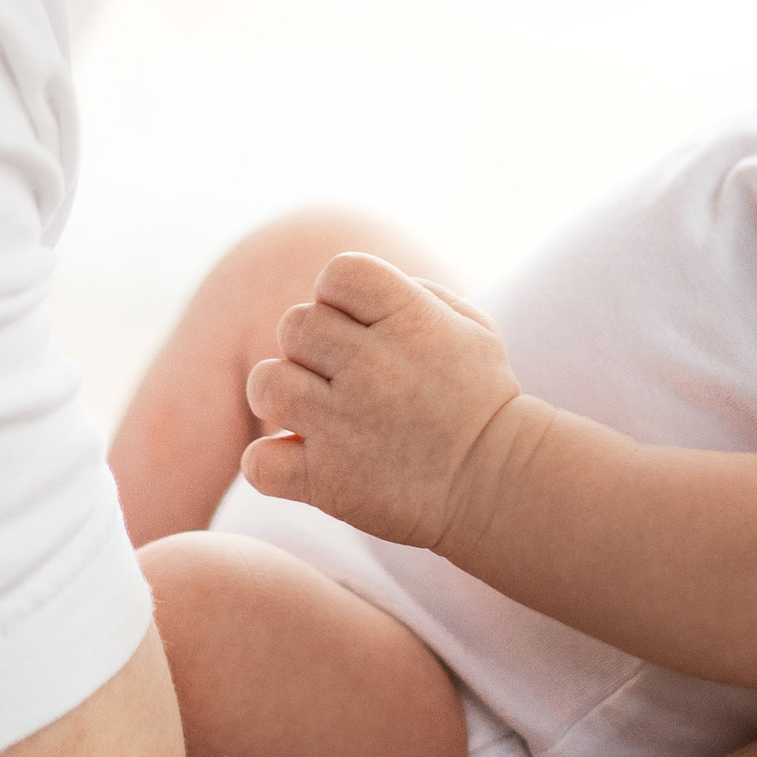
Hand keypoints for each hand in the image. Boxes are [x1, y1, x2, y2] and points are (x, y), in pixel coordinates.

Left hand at [240, 253, 524, 556]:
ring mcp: (344, 424)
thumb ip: (414, 293)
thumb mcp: (471, 326)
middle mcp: (373, 366)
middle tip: (342, 376)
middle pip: (294, 325)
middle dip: (312, 348)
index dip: (339, 296)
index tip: (360, 327)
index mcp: (410, 319)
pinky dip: (271, 462)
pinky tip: (301, 459)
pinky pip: (258, 460)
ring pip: (266, 382)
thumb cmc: (482, 399)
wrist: (497, 484)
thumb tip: (351, 292)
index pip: (338, 273)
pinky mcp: (327, 480)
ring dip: (283, 395)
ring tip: (315, 412)